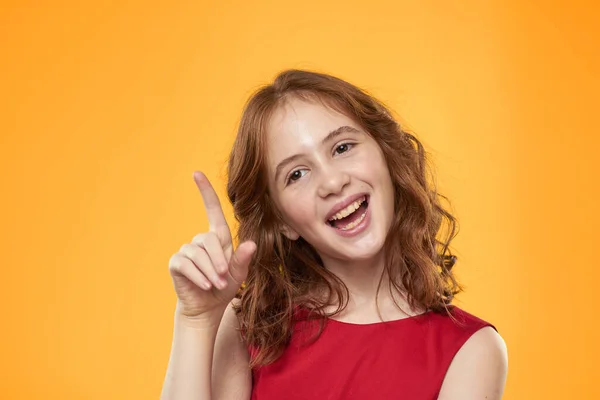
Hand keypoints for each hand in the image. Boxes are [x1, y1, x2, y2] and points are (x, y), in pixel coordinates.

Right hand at [168, 171, 255, 317]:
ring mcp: (186, 251)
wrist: (208, 307)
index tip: (197, 173)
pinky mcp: (176, 263)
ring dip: (211, 271)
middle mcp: (200, 240)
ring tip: (216, 285)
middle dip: (219, 260)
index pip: (212, 210)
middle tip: (224, 279)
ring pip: (199, 254)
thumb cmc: (225, 287)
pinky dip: (199, 276)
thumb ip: (243, 259)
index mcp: (217, 238)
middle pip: (209, 240)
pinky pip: (187, 265)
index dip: (205, 191)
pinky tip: (206, 285)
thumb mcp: (239, 273)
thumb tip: (252, 244)